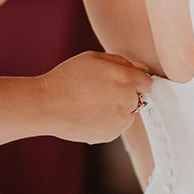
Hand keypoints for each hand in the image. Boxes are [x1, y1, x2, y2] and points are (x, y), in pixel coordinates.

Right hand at [38, 51, 154, 143]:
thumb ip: (121, 61)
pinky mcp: (110, 135)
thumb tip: (139, 68)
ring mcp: (119, 121)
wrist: (47, 105)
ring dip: (118, 109)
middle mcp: (127, 101)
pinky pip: (116, 127)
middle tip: (103, 91)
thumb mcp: (94, 58)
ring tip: (94, 104)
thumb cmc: (67, 78)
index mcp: (126, 79)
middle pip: (139, 99)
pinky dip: (108, 122)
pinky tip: (90, 115)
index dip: (135, 80)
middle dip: (126, 94)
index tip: (123, 81)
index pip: (147, 82)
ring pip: (127, 114)